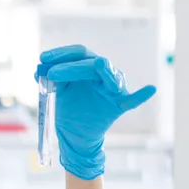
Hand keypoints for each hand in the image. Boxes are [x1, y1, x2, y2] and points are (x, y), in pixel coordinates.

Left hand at [37, 45, 155, 180]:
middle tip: (51, 74)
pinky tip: (150, 89)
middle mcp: (102, 74)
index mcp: (87, 68)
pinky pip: (132, 100)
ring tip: (99, 65)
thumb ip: (49, 81)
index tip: (43, 58)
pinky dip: (141, 95)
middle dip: (70, 66)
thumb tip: (38, 69)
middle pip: (90, 62)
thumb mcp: (56, 93)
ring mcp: (112, 89)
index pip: (78, 54)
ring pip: (110, 75)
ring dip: (101, 70)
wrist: (74, 134)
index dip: (61, 54)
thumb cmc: (68, 109)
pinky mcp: (119, 105)